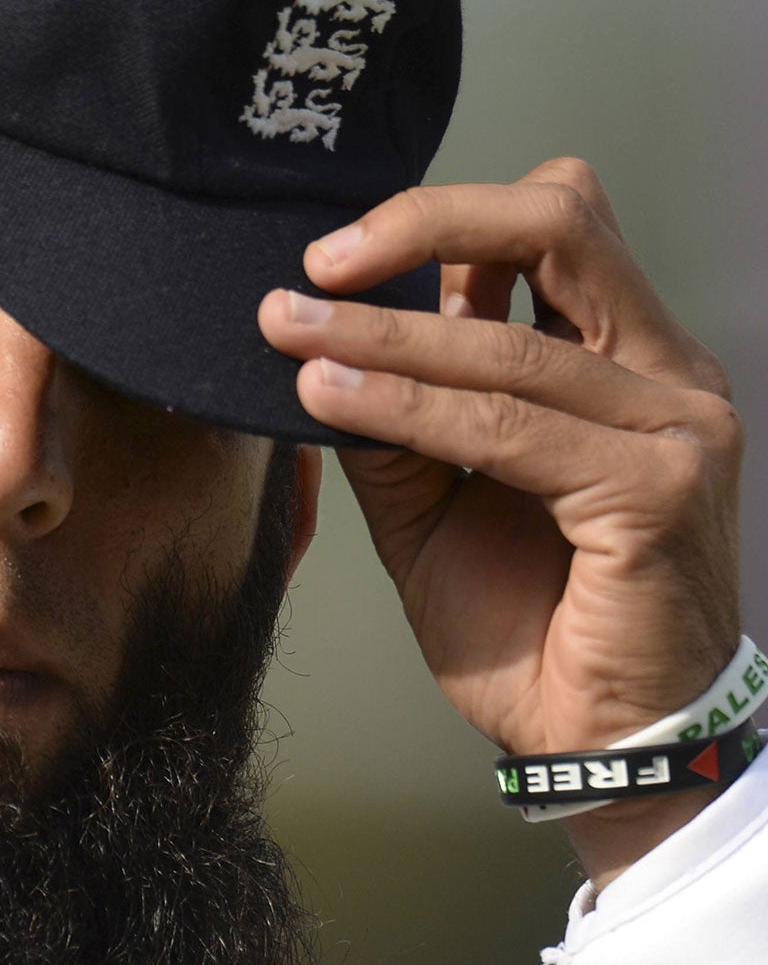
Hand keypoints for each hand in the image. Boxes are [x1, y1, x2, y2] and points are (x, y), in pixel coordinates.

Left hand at [257, 159, 744, 885]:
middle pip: (559, 224)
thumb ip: (399, 425)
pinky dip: (405, 408)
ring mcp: (673, 427)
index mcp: (626, 363)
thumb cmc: (534, 631)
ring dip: (379, 337)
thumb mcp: (438, 507)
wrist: (598, 746)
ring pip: (506, 343)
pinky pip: (504, 427)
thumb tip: (318, 349)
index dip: (441, 218)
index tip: (335, 256)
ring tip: (291, 337)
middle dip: (425, 221)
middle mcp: (665, 375)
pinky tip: (333, 400)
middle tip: (318, 264)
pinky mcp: (655, 487)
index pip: (551, 230)